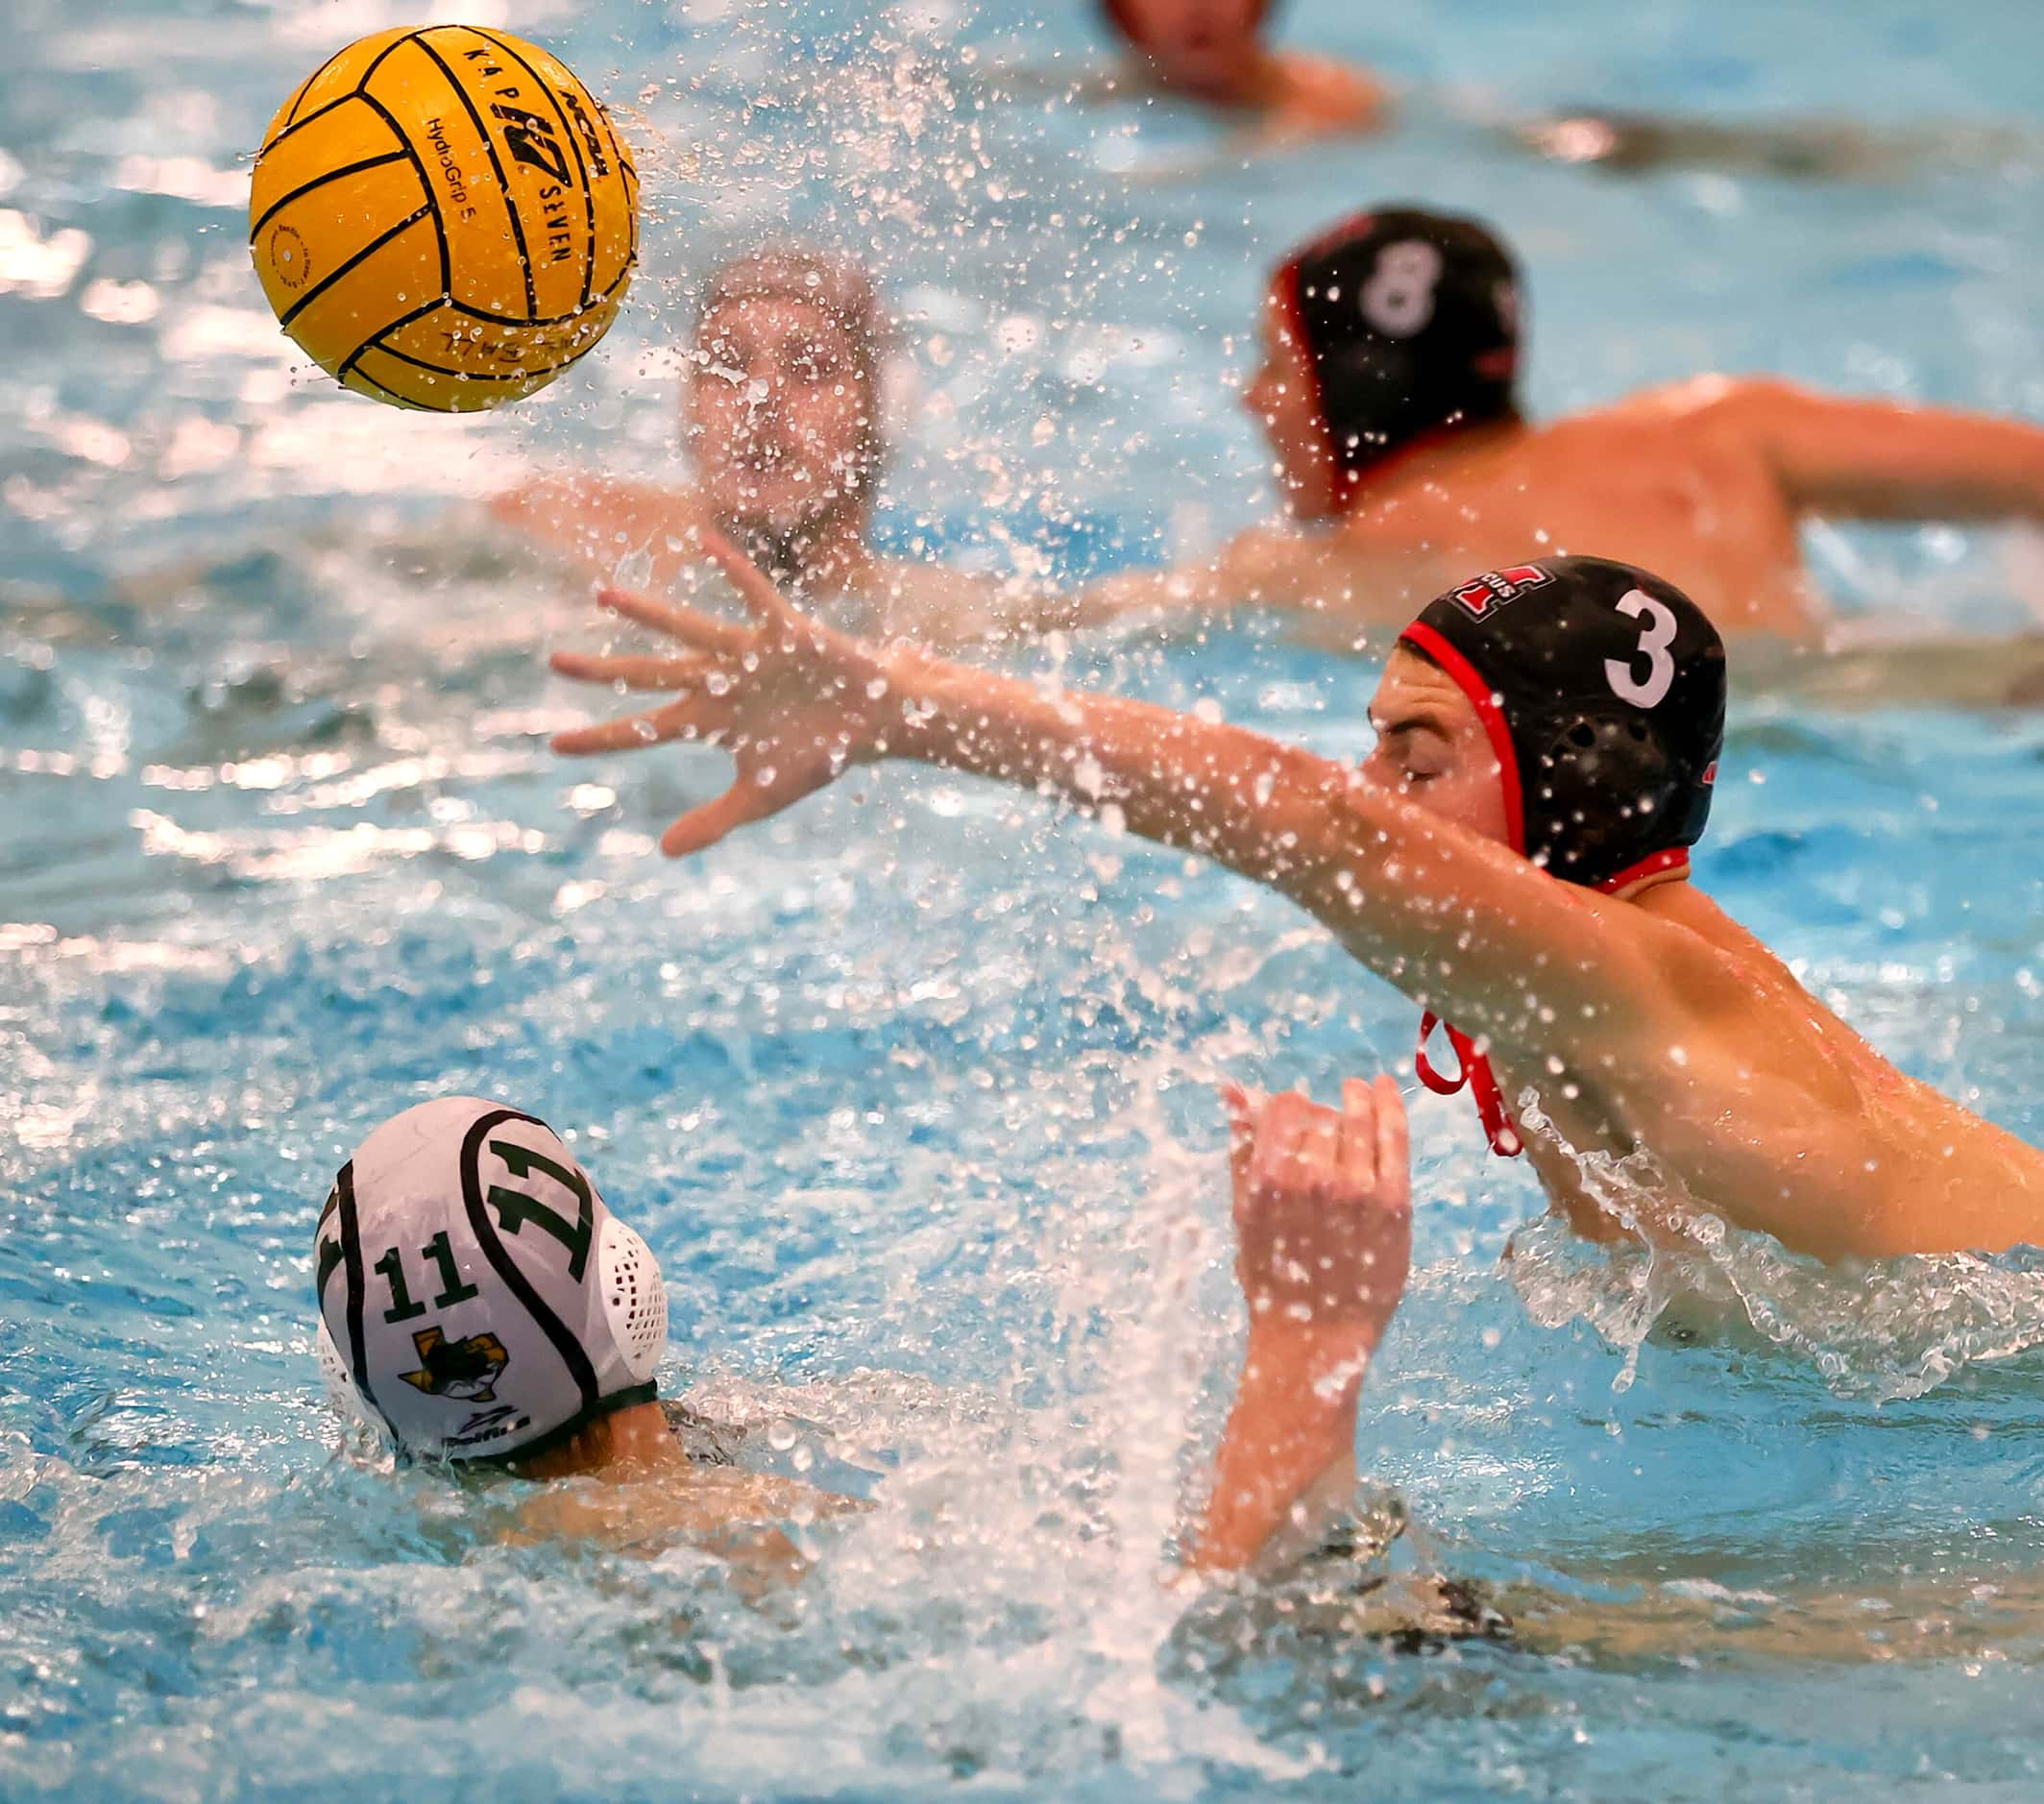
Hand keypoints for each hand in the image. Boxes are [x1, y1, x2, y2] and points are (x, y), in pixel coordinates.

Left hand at [549, 529, 895, 856]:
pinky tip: (706, 542)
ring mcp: (748, 654)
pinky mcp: (785, 632)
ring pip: (687, 630)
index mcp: (709, 719)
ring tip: (602, 594)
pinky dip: (734, 571)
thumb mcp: (760, 798)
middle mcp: (718, 680)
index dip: (601, 738)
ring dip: (646, 614)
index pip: (643, 729)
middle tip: (553, 663)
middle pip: (649, 675)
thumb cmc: (818, 755)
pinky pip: (755, 597)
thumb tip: (663, 853)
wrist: (874, 723)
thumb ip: (713, 821)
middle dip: (604, 671)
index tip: (554, 745)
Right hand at [1222, 1077, 1411, 1350]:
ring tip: (1358, 1090)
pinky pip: (1394, 1138)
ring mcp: (1359, 1190)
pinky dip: (1391, 1105)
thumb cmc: (1273, 1274)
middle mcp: (1313, 1178)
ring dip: (1357, 1100)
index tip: (1295, 1120)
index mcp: (1269, 1178)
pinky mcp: (1394, 1203)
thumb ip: (1241, 1147)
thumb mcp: (1244, 1210)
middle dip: (1321, 1115)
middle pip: (1322, 1114)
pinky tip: (1384, 1088)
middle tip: (1324, 1131)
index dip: (1289, 1108)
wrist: (1316, 1335)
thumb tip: (1233, 1089)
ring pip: (1359, 1119)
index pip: (1285, 1108)